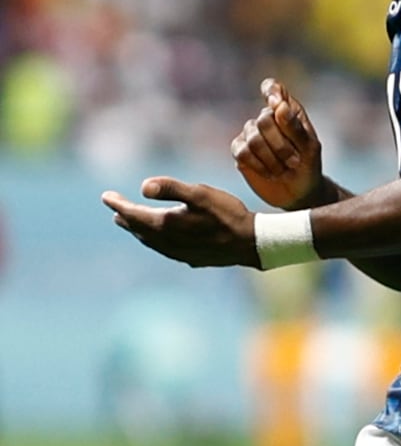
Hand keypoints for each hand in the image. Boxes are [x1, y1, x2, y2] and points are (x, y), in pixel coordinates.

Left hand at [101, 177, 258, 267]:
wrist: (248, 243)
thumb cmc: (226, 214)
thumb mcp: (200, 194)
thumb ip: (171, 188)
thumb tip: (143, 186)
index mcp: (165, 225)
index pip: (133, 214)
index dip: (118, 204)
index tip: (105, 196)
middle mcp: (166, 242)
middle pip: (138, 229)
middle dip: (125, 217)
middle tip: (115, 207)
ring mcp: (177, 253)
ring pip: (149, 241)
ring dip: (137, 230)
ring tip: (130, 223)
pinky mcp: (188, 258)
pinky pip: (162, 248)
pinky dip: (153, 239)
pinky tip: (159, 237)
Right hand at [231, 78, 322, 210]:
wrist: (299, 192)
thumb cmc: (308, 165)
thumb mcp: (309, 148)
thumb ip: (295, 127)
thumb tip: (278, 105)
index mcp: (287, 110)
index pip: (273, 88)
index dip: (271, 91)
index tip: (276, 103)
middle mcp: (267, 118)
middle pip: (264, 120)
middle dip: (281, 145)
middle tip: (294, 162)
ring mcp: (251, 133)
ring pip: (253, 138)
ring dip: (272, 159)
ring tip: (284, 171)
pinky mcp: (240, 151)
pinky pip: (242, 152)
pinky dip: (259, 165)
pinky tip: (270, 174)